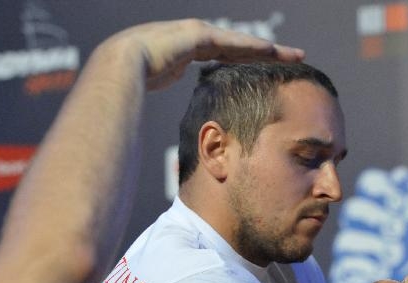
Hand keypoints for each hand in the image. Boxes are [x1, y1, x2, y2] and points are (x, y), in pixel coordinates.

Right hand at [104, 19, 304, 90]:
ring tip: (293, 55)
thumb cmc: (126, 86)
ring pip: (239, 43)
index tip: (261, 71)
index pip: (219, 55)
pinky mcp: (197, 35)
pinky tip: (274, 53)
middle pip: (235, 46)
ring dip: (267, 49)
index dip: (242, 61)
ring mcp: (193, 33)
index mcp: (179, 50)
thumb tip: (164, 124)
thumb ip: (164, 95)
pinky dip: (254, 48)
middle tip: (290, 58)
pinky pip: (233, 43)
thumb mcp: (152, 90)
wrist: (115, 66)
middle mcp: (190, 37)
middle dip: (262, 52)